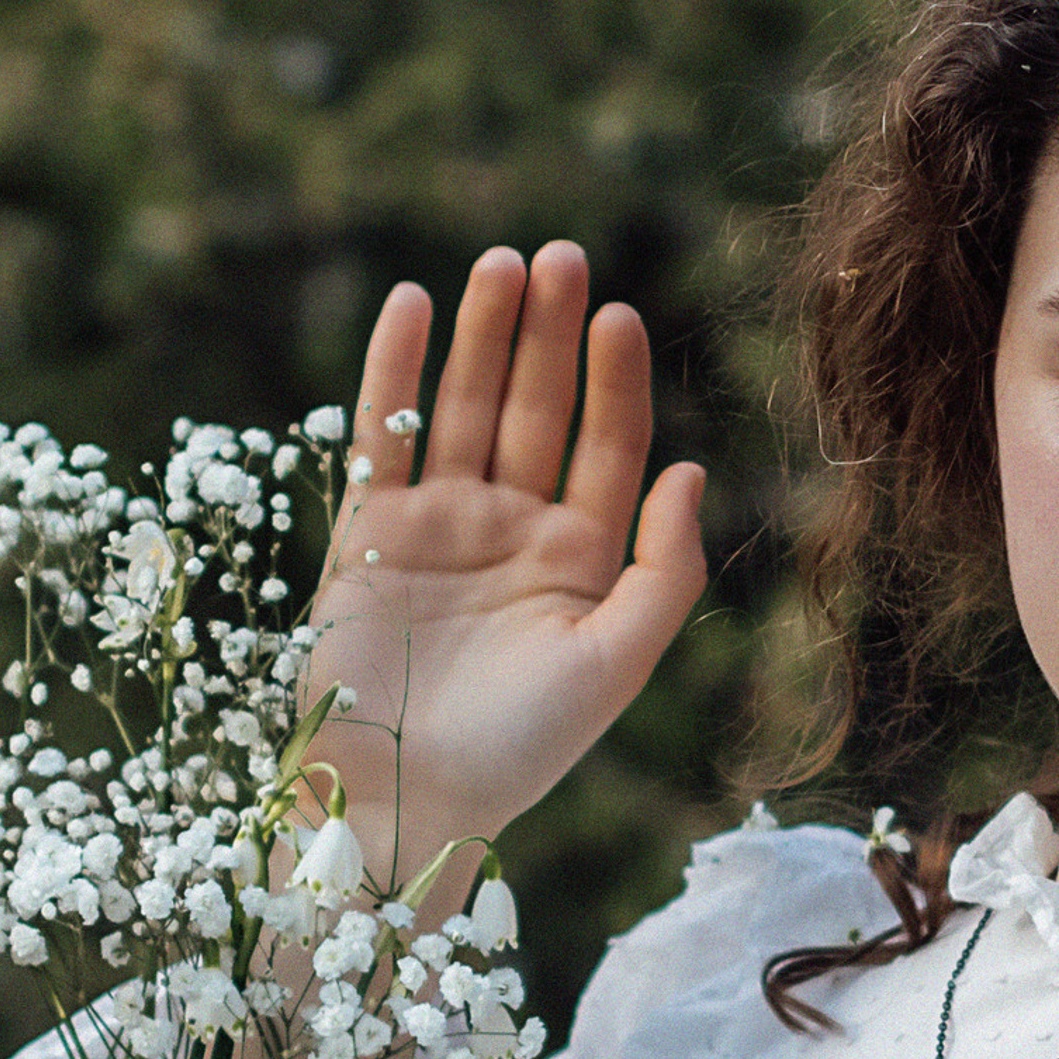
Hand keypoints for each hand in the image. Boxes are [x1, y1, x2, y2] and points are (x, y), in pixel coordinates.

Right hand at [305, 244, 706, 887]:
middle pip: (534, 410)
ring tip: (497, 263)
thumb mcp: (615, 664)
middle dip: (545, 335)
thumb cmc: (520, 749)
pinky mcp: (370, 536)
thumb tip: (689, 467)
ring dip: (478, 336)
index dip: (612, 379)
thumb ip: (664, 570)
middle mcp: (512, 532)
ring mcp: (439, 528)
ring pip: (460, 409)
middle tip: (557, 255)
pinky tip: (409, 304)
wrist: (405, 803)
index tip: (617, 314)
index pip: (604, 445)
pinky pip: (382, 437)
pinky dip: (390, 372)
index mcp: (581, 560)